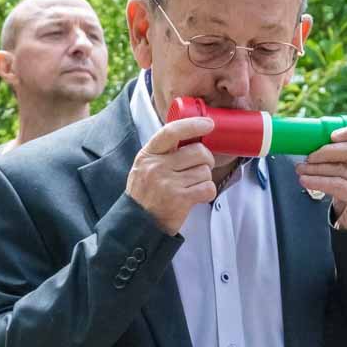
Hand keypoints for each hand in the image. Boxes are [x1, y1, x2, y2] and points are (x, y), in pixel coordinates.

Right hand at [125, 116, 217, 234]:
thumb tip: (192, 135)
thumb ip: (163, 152)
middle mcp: (157, 167)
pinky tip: (197, 196)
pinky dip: (207, 192)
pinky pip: (208, 188)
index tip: (208, 124)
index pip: (172, 131)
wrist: (137, 223)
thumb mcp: (144, 166)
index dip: (193, 125)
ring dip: (204, 179)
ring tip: (192, 186)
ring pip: (205, 171)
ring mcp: (168, 183)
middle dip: (206, 159)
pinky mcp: (180, 199)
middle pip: (198, 152)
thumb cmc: (145, 193)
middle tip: (201, 167)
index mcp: (148, 154)